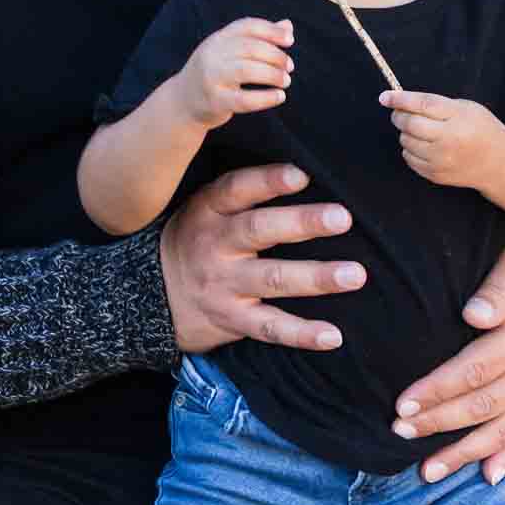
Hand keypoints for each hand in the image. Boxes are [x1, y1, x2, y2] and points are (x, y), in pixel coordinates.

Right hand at [160, 163, 367, 354]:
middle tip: (343, 218)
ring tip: (355, 274)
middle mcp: (215, 245)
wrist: (149, 296)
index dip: (268, 181)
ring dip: (315, 277)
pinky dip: (301, 333)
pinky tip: (333, 336)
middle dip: (302, 223)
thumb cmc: (195, 240)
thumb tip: (307, 168)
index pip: (237, 189)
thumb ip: (245, 192)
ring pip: (272, 279)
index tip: (302, 175)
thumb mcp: (204, 208)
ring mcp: (223, 284)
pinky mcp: (232, 319)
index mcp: (209, 210)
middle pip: (259, 230)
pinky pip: (269, 327)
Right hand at [171, 18, 293, 128]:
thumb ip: (258, 38)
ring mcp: (212, 78)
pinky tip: (279, 96)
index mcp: (218, 39)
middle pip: (250, 48)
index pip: (247, 26)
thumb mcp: (230, 51)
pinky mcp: (215, 101)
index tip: (290, 41)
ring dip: (273, 75)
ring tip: (286, 81)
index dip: (271, 31)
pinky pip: (244, 99)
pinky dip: (266, 98)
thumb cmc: (214, 73)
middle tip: (290, 66)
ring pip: (247, 71)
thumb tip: (288, 26)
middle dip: (276, 56)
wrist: (182, 101)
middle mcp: (212, 54)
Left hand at [380, 90, 504, 189]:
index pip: (422, 105)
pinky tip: (424, 146)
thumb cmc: (480, 129)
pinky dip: (411, 149)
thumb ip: (436, 104)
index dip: (400, 99)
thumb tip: (401, 102)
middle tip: (400, 113)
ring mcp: (441, 160)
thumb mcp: (465, 108)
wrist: (497, 163)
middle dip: (399, 116)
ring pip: (406, 141)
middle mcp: (449, 140)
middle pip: (410, 124)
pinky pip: (409, 158)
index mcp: (458, 118)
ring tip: (421, 131)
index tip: (385, 97)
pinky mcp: (435, 175)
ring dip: (406, 133)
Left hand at [389, 235, 504, 484]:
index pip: (472, 371)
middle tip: (399, 433)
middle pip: (482, 405)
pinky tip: (488, 476)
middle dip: (438, 424)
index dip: (436, 390)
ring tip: (429, 471)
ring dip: (466, 452)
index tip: (402, 404)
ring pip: (503, 429)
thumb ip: (498, 288)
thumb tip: (472, 316)